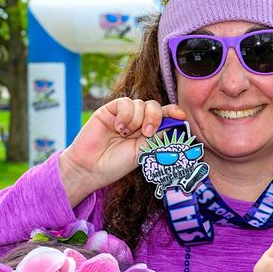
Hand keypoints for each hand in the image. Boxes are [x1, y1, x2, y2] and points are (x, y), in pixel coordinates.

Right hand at [57, 98, 186, 206]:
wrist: (91, 168)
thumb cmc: (116, 165)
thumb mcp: (142, 152)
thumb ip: (156, 137)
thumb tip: (173, 123)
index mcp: (147, 132)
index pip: (164, 116)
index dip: (173, 112)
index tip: (181, 116)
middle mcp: (137, 121)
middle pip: (154, 106)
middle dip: (155, 117)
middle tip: (146, 133)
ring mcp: (123, 115)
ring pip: (141, 103)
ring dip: (137, 119)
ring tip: (125, 134)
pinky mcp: (109, 110)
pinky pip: (125, 103)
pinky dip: (125, 115)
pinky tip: (118, 127)